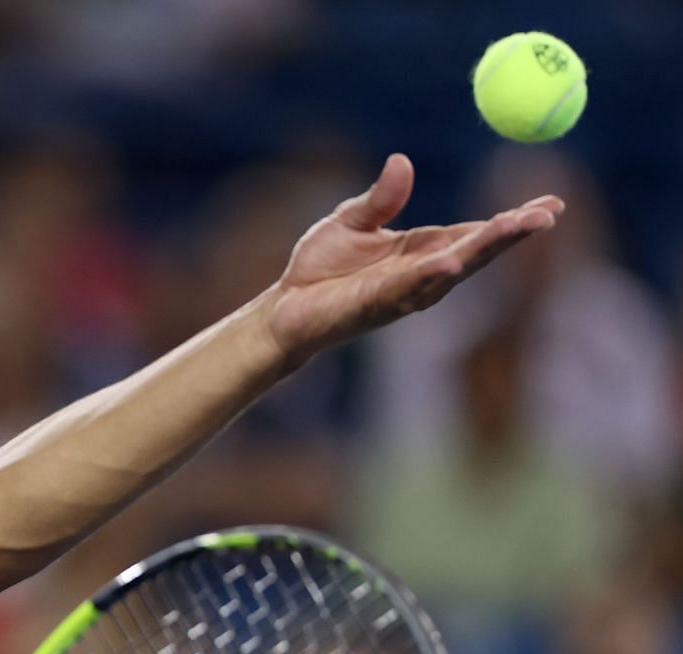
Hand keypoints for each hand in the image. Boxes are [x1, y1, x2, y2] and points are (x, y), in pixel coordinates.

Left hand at [259, 153, 563, 365]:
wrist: (282, 309)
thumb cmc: (318, 268)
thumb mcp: (350, 221)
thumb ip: (380, 198)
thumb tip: (401, 162)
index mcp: (422, 250)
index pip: (477, 233)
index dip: (513, 221)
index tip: (552, 203)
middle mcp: (422, 275)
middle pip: (477, 252)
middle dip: (513, 234)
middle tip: (549, 215)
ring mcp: (402, 294)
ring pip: (453, 271)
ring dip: (484, 251)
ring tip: (516, 228)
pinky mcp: (375, 307)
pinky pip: (408, 290)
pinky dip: (431, 276)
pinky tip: (451, 263)